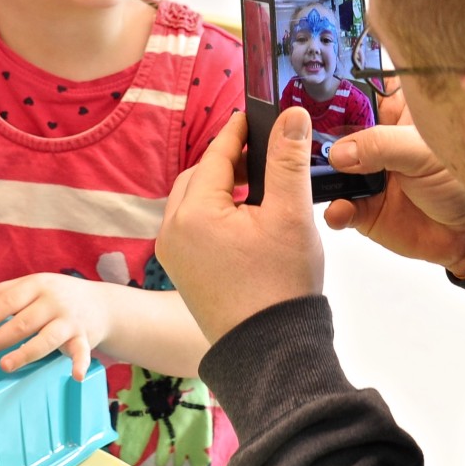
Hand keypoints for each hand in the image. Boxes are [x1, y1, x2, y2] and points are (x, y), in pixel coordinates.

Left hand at [0, 273, 109, 380]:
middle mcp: (54, 301)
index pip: (9, 300)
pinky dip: (80, 363)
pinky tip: (76, 376)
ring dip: (25, 353)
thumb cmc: (57, 296)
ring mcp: (70, 320)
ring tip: (4, 365)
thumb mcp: (34, 285)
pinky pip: (82, 351)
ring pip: (46, 338)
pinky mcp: (84, 338)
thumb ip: (4, 292)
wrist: (101, 304)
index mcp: (39, 285)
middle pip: (23, 322)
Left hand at [157, 109, 321, 344]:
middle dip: (231, 161)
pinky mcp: (182, 270)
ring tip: (261, 186)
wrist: (270, 351)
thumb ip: (288, 160)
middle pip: (201, 175)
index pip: (216, 155)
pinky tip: (248, 217)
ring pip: (195, 200)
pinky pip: (194, 225)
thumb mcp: (290, 215)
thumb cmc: (281, 286)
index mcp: (193, 213)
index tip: (258, 114)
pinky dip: (216, 212)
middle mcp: (172, 230)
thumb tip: (291, 116)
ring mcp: (173, 253)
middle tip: (266, 153)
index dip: (240, 132)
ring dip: (223, 186)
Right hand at [325, 91, 464, 275]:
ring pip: (328, 167)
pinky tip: (342, 210)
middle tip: (304, 138)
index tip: (311, 89)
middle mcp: (375, 140)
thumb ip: (381, 145)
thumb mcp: (425, 152)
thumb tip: (340, 151)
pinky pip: (338, 206)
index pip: (359, 87)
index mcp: (395, 113)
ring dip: (319, 173)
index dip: (337, 86)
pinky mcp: (363, 208)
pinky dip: (335, 209)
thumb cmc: (464, 180)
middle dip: (315, 132)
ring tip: (318, 177)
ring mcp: (365, 174)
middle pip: (333, 127)